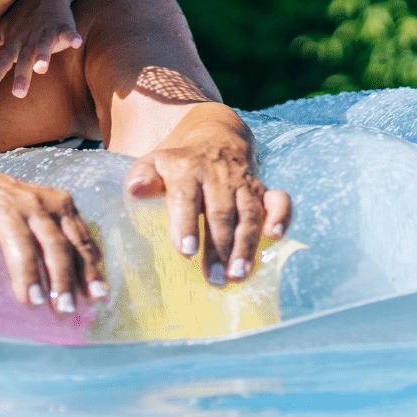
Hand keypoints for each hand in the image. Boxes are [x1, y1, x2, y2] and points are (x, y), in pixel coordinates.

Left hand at [0, 0, 82, 95]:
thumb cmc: (20, 16)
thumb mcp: (2, 28)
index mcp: (14, 41)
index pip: (3, 59)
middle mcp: (28, 39)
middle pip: (24, 58)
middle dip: (21, 74)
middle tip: (18, 93)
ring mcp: (45, 32)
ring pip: (44, 46)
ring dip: (43, 56)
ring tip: (42, 69)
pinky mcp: (62, 26)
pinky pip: (68, 32)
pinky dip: (72, 37)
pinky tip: (76, 43)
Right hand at [0, 166, 108, 311]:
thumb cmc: (12, 207)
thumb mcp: (45, 216)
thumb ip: (66, 245)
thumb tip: (93, 291)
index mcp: (57, 205)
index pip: (78, 239)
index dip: (87, 268)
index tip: (95, 297)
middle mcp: (33, 204)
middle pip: (52, 241)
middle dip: (61, 276)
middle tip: (63, 308)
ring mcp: (0, 206)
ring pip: (17, 238)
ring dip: (27, 270)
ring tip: (32, 301)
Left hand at [124, 121, 291, 286]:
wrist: (213, 137)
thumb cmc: (177, 162)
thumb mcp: (153, 162)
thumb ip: (142, 177)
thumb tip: (135, 191)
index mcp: (186, 169)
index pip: (186, 196)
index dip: (186, 223)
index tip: (185, 250)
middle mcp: (217, 175)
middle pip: (220, 212)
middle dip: (218, 247)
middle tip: (214, 279)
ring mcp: (242, 182)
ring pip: (248, 213)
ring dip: (245, 245)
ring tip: (238, 274)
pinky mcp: (262, 188)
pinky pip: (278, 201)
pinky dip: (281, 217)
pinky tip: (275, 238)